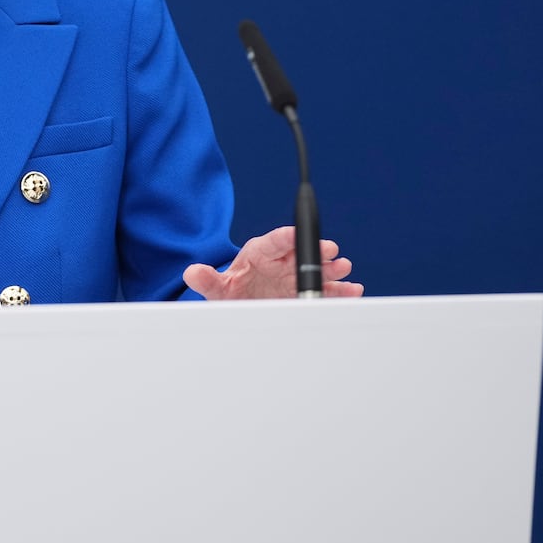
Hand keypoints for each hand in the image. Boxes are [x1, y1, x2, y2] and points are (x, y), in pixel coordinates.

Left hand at [183, 226, 363, 299]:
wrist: (241, 306)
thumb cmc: (230, 291)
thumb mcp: (217, 288)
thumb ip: (206, 280)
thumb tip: (192, 272)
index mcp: (259, 253)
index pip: (275, 241)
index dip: (288, 237)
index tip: (298, 236)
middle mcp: (280, 261)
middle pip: (301, 252)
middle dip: (316, 252)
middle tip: (331, 253)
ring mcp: (294, 276)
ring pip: (316, 268)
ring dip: (331, 269)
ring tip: (344, 269)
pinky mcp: (303, 291)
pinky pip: (324, 288)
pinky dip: (339, 289)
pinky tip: (351, 290)